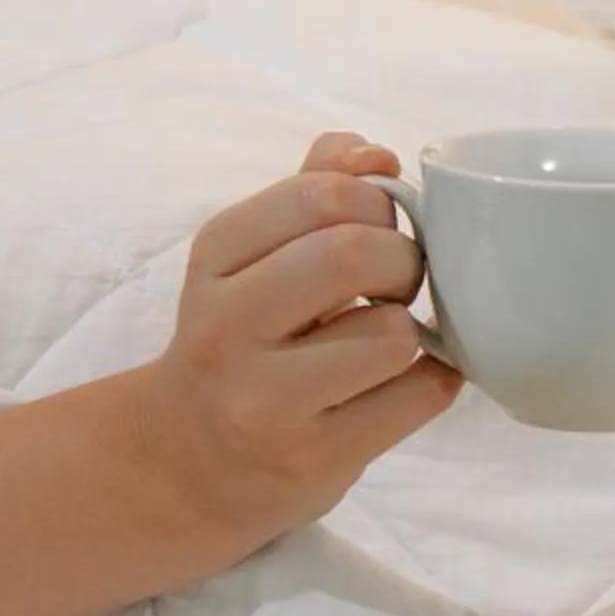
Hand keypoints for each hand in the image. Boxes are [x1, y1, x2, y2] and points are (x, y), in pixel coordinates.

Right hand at [133, 133, 460, 558]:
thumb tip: (375, 153)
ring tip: (385, 342)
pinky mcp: (311, 459)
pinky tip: (401, 383)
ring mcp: (265, 400)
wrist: (183, 462)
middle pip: (356, 255)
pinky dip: (432, 380)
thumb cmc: (241, 338)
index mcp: (215, 256)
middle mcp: (227, 326)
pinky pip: (418, 396)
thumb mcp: (252, 254)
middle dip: (402, 261)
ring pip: (392, 334)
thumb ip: (314, 185)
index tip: (376, 229)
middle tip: (395, 282)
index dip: (377, 203)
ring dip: (411, 331)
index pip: (323, 192)